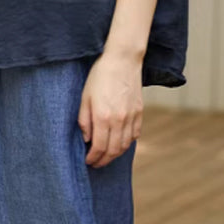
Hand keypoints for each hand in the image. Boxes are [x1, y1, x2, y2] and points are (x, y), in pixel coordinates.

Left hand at [78, 47, 143, 167]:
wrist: (122, 60)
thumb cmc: (99, 77)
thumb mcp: (84, 97)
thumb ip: (84, 121)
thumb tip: (86, 139)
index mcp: (103, 116)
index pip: (99, 147)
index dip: (93, 158)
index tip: (88, 161)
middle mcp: (119, 120)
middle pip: (113, 150)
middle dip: (103, 160)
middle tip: (96, 163)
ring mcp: (131, 117)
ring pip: (125, 145)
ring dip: (115, 155)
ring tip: (106, 156)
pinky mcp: (139, 112)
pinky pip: (135, 135)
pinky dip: (127, 143)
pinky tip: (119, 143)